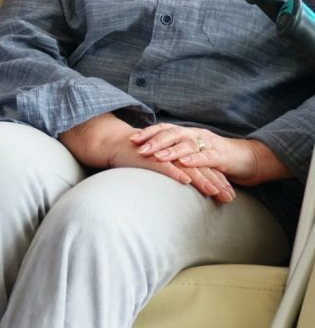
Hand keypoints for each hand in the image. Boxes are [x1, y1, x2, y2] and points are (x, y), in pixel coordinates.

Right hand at [60, 113, 234, 202]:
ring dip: (202, 180)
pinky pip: (164, 165)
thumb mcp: (159, 164)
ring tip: (215, 192)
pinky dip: (175, 172)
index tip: (230, 195)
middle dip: (216, 183)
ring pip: (186, 167)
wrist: (113, 143)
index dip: (217, 179)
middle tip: (230, 199)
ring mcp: (161, 153)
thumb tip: (187, 188)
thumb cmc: (136, 157)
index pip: (202, 166)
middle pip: (199, 167)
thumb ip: (174, 172)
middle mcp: (172, 152)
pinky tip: (186, 181)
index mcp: (177, 153)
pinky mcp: (148, 157)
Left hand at [129, 123, 289, 186]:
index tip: (131, 139)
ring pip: (187, 144)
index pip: (164, 129)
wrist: (249, 159)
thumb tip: (150, 157)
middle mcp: (196, 134)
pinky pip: (207, 157)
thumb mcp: (193, 154)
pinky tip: (184, 163)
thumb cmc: (216, 158)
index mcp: (187, 133)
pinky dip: (195, 160)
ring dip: (171, 150)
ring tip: (157, 156)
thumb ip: (176, 152)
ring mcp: (209, 144)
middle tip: (138, 148)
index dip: (148, 133)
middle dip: (154, 141)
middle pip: (172, 134)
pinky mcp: (222, 157)